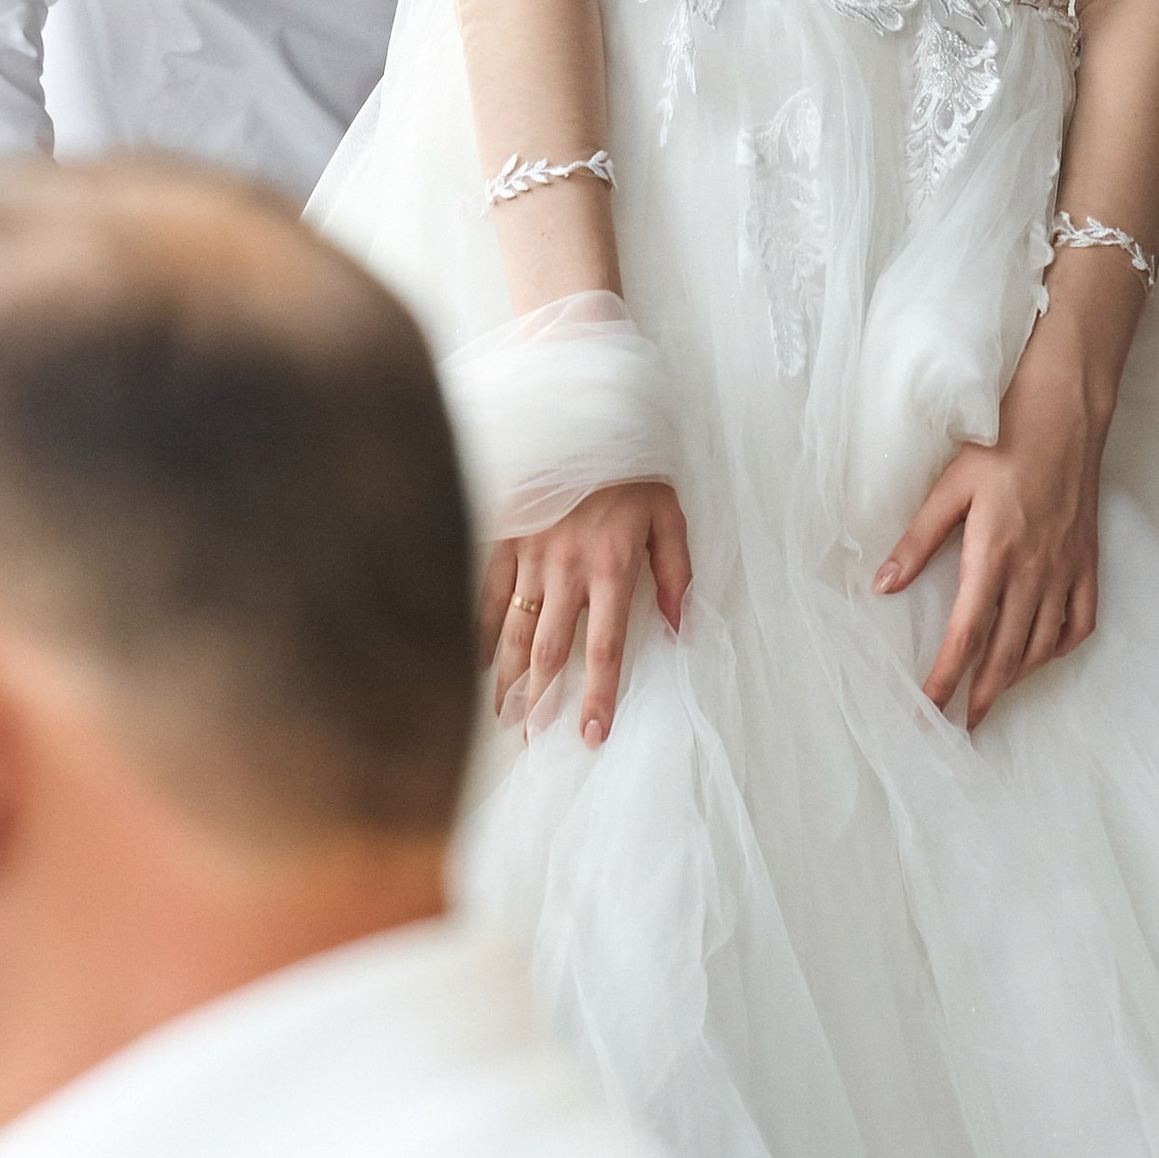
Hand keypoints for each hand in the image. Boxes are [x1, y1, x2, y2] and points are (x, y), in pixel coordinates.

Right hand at [478, 480, 689, 745]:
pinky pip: (485, 591)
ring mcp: (530, 553)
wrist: (582, 412)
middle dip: (541, 703)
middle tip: (534, 745)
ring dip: (507, 679)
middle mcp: (567, 568)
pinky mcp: (504, 535)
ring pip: (513, 629)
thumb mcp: (669, 512)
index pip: (604, 649)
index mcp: (612, 566)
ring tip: (503, 720)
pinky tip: (477, 663)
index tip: (592, 736)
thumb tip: (682, 630)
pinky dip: (479, 630)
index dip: (597, 697)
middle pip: (549, 651)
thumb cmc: (631, 464)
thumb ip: (677, 572)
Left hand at [875, 316, 1117, 729]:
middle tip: (962, 727)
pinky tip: (1042, 654)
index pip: (965, 636)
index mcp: (994, 554)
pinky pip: (1080, 621)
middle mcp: (1034, 571)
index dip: (944, 680)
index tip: (928, 712)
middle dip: (981, 696)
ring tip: (993, 696)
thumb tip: (883, 586)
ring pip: (1042, 645)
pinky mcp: (1088, 560)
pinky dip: (1060, 647)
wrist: (1065, 412)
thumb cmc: (1001, 440)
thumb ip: (918, 541)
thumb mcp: (949, 486)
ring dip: (1016, 678)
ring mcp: (1066, 569)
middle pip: (1005, 654)